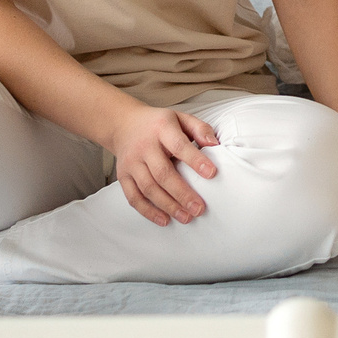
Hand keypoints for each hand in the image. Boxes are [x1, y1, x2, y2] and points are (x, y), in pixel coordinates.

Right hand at [109, 106, 219, 225]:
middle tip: (199, 208)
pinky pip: (134, 197)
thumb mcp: (181, 117)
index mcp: (161, 129)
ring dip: (168, 206)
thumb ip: (199, 129)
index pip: (179, 145)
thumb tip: (214, 145)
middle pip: (162, 173)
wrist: (123, 124)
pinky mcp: (123, 176)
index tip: (212, 174)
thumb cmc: (158, 124)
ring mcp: (131, 163)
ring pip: (148, 188)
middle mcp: (144, 146)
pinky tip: (164, 220)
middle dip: (182, 193)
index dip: (195, 160)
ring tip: (186, 217)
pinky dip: (148, 211)